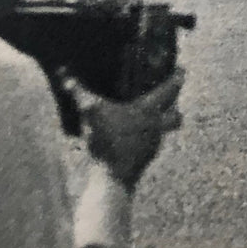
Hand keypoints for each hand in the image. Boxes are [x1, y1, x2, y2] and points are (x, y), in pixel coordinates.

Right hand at [69, 68, 184, 188]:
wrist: (112, 177)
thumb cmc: (105, 140)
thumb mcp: (90, 112)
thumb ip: (78, 92)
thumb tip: (64, 74)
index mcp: (148, 110)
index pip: (171, 89)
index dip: (177, 77)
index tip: (181, 70)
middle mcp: (156, 126)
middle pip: (176, 115)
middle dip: (176, 105)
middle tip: (172, 97)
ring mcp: (153, 144)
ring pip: (166, 130)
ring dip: (163, 122)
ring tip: (151, 115)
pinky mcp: (145, 159)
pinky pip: (152, 143)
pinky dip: (148, 137)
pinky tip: (134, 136)